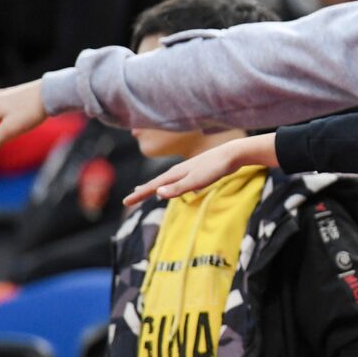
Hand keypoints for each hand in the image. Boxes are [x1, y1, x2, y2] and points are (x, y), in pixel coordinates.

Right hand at [125, 134, 277, 206]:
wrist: (232, 154)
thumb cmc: (215, 168)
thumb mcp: (197, 181)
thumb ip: (178, 188)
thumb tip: (158, 194)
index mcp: (175, 174)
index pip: (153, 186)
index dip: (139, 195)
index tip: (125, 202)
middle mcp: (178, 170)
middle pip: (156, 183)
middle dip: (142, 191)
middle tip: (129, 199)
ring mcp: (186, 170)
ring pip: (165, 180)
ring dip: (153, 186)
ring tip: (144, 190)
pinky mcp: (195, 170)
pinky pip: (176, 179)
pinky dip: (168, 183)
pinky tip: (171, 186)